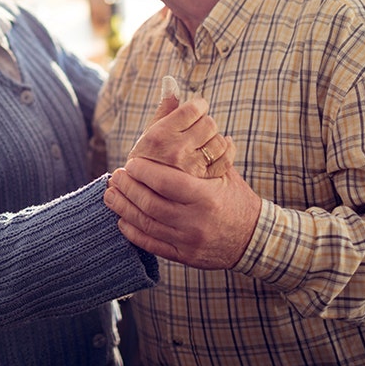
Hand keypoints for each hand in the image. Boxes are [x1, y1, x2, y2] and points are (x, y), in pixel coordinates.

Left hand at [104, 156, 261, 269]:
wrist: (254, 239)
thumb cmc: (236, 197)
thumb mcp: (225, 172)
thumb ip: (202, 148)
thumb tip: (180, 109)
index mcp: (207, 197)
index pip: (166, 183)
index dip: (144, 172)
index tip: (131, 163)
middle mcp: (196, 222)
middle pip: (151, 204)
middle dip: (129, 188)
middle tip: (116, 176)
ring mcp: (189, 242)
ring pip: (147, 224)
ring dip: (123, 208)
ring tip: (111, 194)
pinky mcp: (184, 257)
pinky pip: (151, 245)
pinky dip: (132, 232)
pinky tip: (121, 219)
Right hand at [128, 77, 233, 178]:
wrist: (144, 194)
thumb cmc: (147, 158)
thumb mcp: (150, 132)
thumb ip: (165, 107)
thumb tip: (171, 81)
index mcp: (160, 135)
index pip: (194, 108)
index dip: (199, 105)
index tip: (196, 109)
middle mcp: (176, 151)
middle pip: (209, 123)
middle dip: (205, 122)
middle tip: (198, 128)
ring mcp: (191, 168)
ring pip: (219, 141)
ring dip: (214, 138)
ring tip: (204, 141)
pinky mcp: (203, 181)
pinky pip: (225, 159)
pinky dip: (226, 150)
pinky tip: (220, 147)